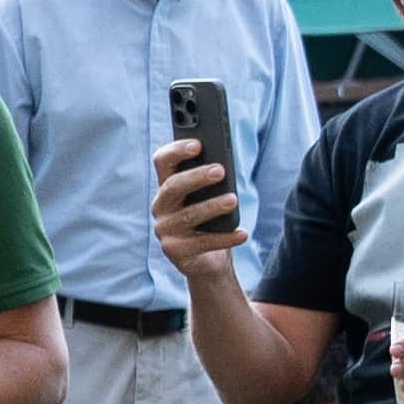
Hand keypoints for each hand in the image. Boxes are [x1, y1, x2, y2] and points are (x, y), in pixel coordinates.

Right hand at [149, 133, 242, 268]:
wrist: (207, 258)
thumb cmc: (212, 220)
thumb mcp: (211, 196)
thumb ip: (211, 179)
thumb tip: (222, 166)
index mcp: (167, 186)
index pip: (162, 161)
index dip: (176, 151)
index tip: (198, 144)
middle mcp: (161, 206)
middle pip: (173, 187)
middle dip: (196, 176)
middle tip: (220, 170)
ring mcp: (165, 230)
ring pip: (188, 215)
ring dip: (212, 206)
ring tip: (233, 200)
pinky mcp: (175, 251)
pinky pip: (202, 243)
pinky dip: (224, 238)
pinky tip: (242, 233)